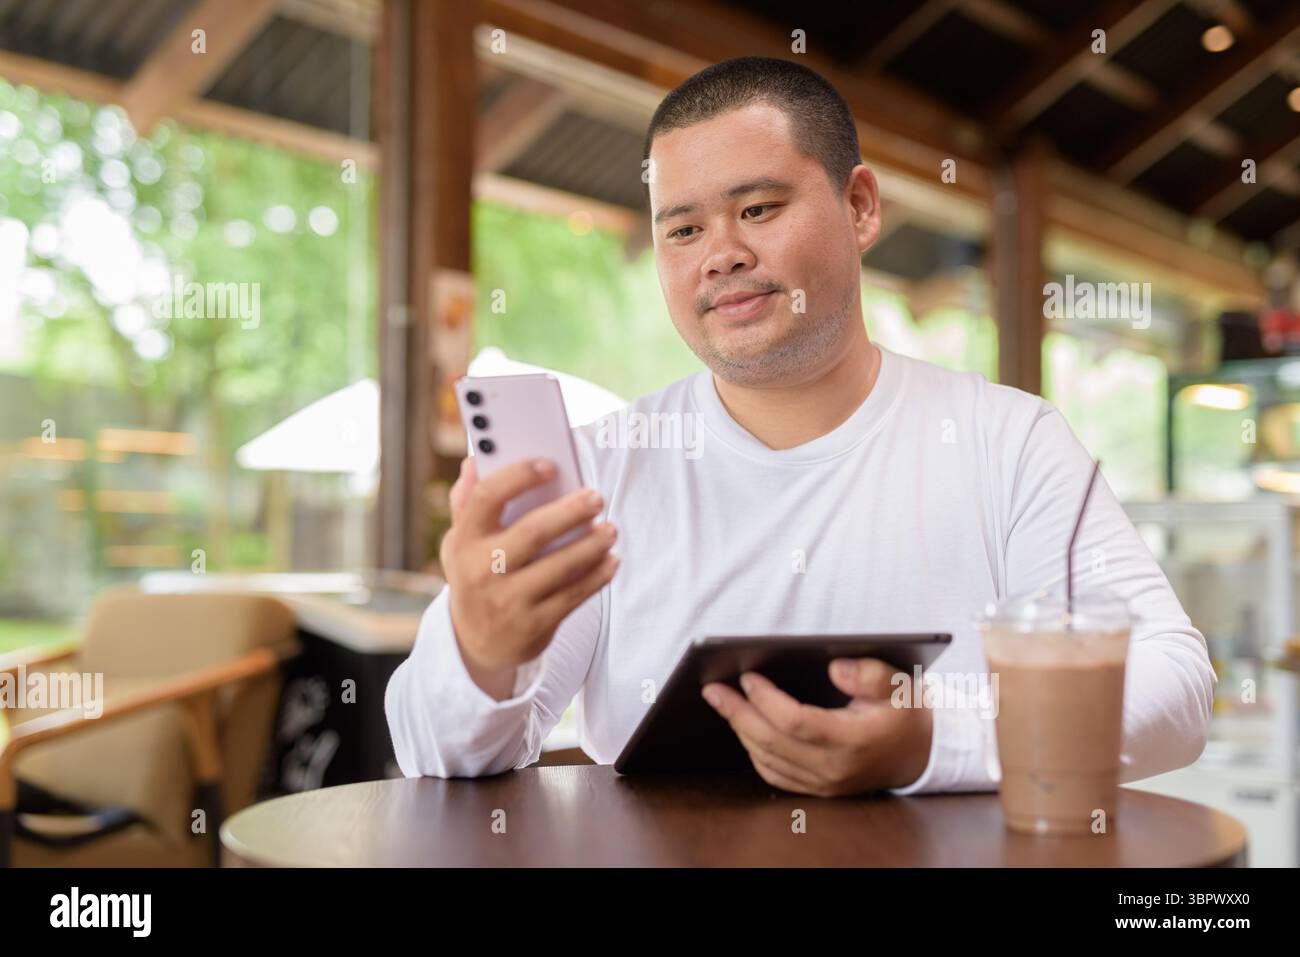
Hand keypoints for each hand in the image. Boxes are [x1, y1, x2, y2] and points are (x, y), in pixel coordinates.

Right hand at [441, 456, 618, 686]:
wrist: (477, 643)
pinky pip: (573, 595)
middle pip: (532, 532)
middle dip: (570, 512)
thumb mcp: (459, 542)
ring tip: (611, 529)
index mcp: (464, 540)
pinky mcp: (534, 624)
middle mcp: (483, 570)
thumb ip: (467, 502)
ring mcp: (509, 600)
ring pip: (560, 567)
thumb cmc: (475, 575)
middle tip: (596, 497)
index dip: (518, 476)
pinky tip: (611, 560)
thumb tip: (474, 462)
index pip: (487, 497)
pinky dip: (597, 576)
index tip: (549, 464)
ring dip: (592, 545)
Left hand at [701, 657, 931, 795]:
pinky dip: (754, 751)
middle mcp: (835, 768)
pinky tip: (743, 728)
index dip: (766, 700)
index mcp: (854, 740)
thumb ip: (868, 673)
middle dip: (737, 713)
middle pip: (772, 742)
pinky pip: (775, 775)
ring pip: (768, 759)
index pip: (797, 722)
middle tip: (712, 690)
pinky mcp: (819, 790)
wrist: (921, 753)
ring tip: (723, 703)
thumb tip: (834, 667)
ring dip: (741, 730)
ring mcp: (825, 783)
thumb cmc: (906, 713)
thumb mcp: (899, 684)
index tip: (747, 677)